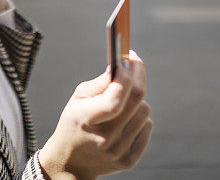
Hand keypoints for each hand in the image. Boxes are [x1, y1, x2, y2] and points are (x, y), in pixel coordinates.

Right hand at [38, 50, 152, 179]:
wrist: (71, 161)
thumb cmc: (76, 121)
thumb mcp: (78, 99)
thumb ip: (100, 83)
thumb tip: (122, 67)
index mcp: (86, 119)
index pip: (115, 98)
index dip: (126, 76)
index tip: (127, 58)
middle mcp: (104, 138)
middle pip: (136, 100)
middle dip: (137, 75)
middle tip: (133, 64)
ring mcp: (118, 151)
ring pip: (145, 111)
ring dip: (137, 100)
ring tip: (122, 102)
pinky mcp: (129, 161)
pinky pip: (148, 127)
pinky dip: (140, 118)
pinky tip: (126, 119)